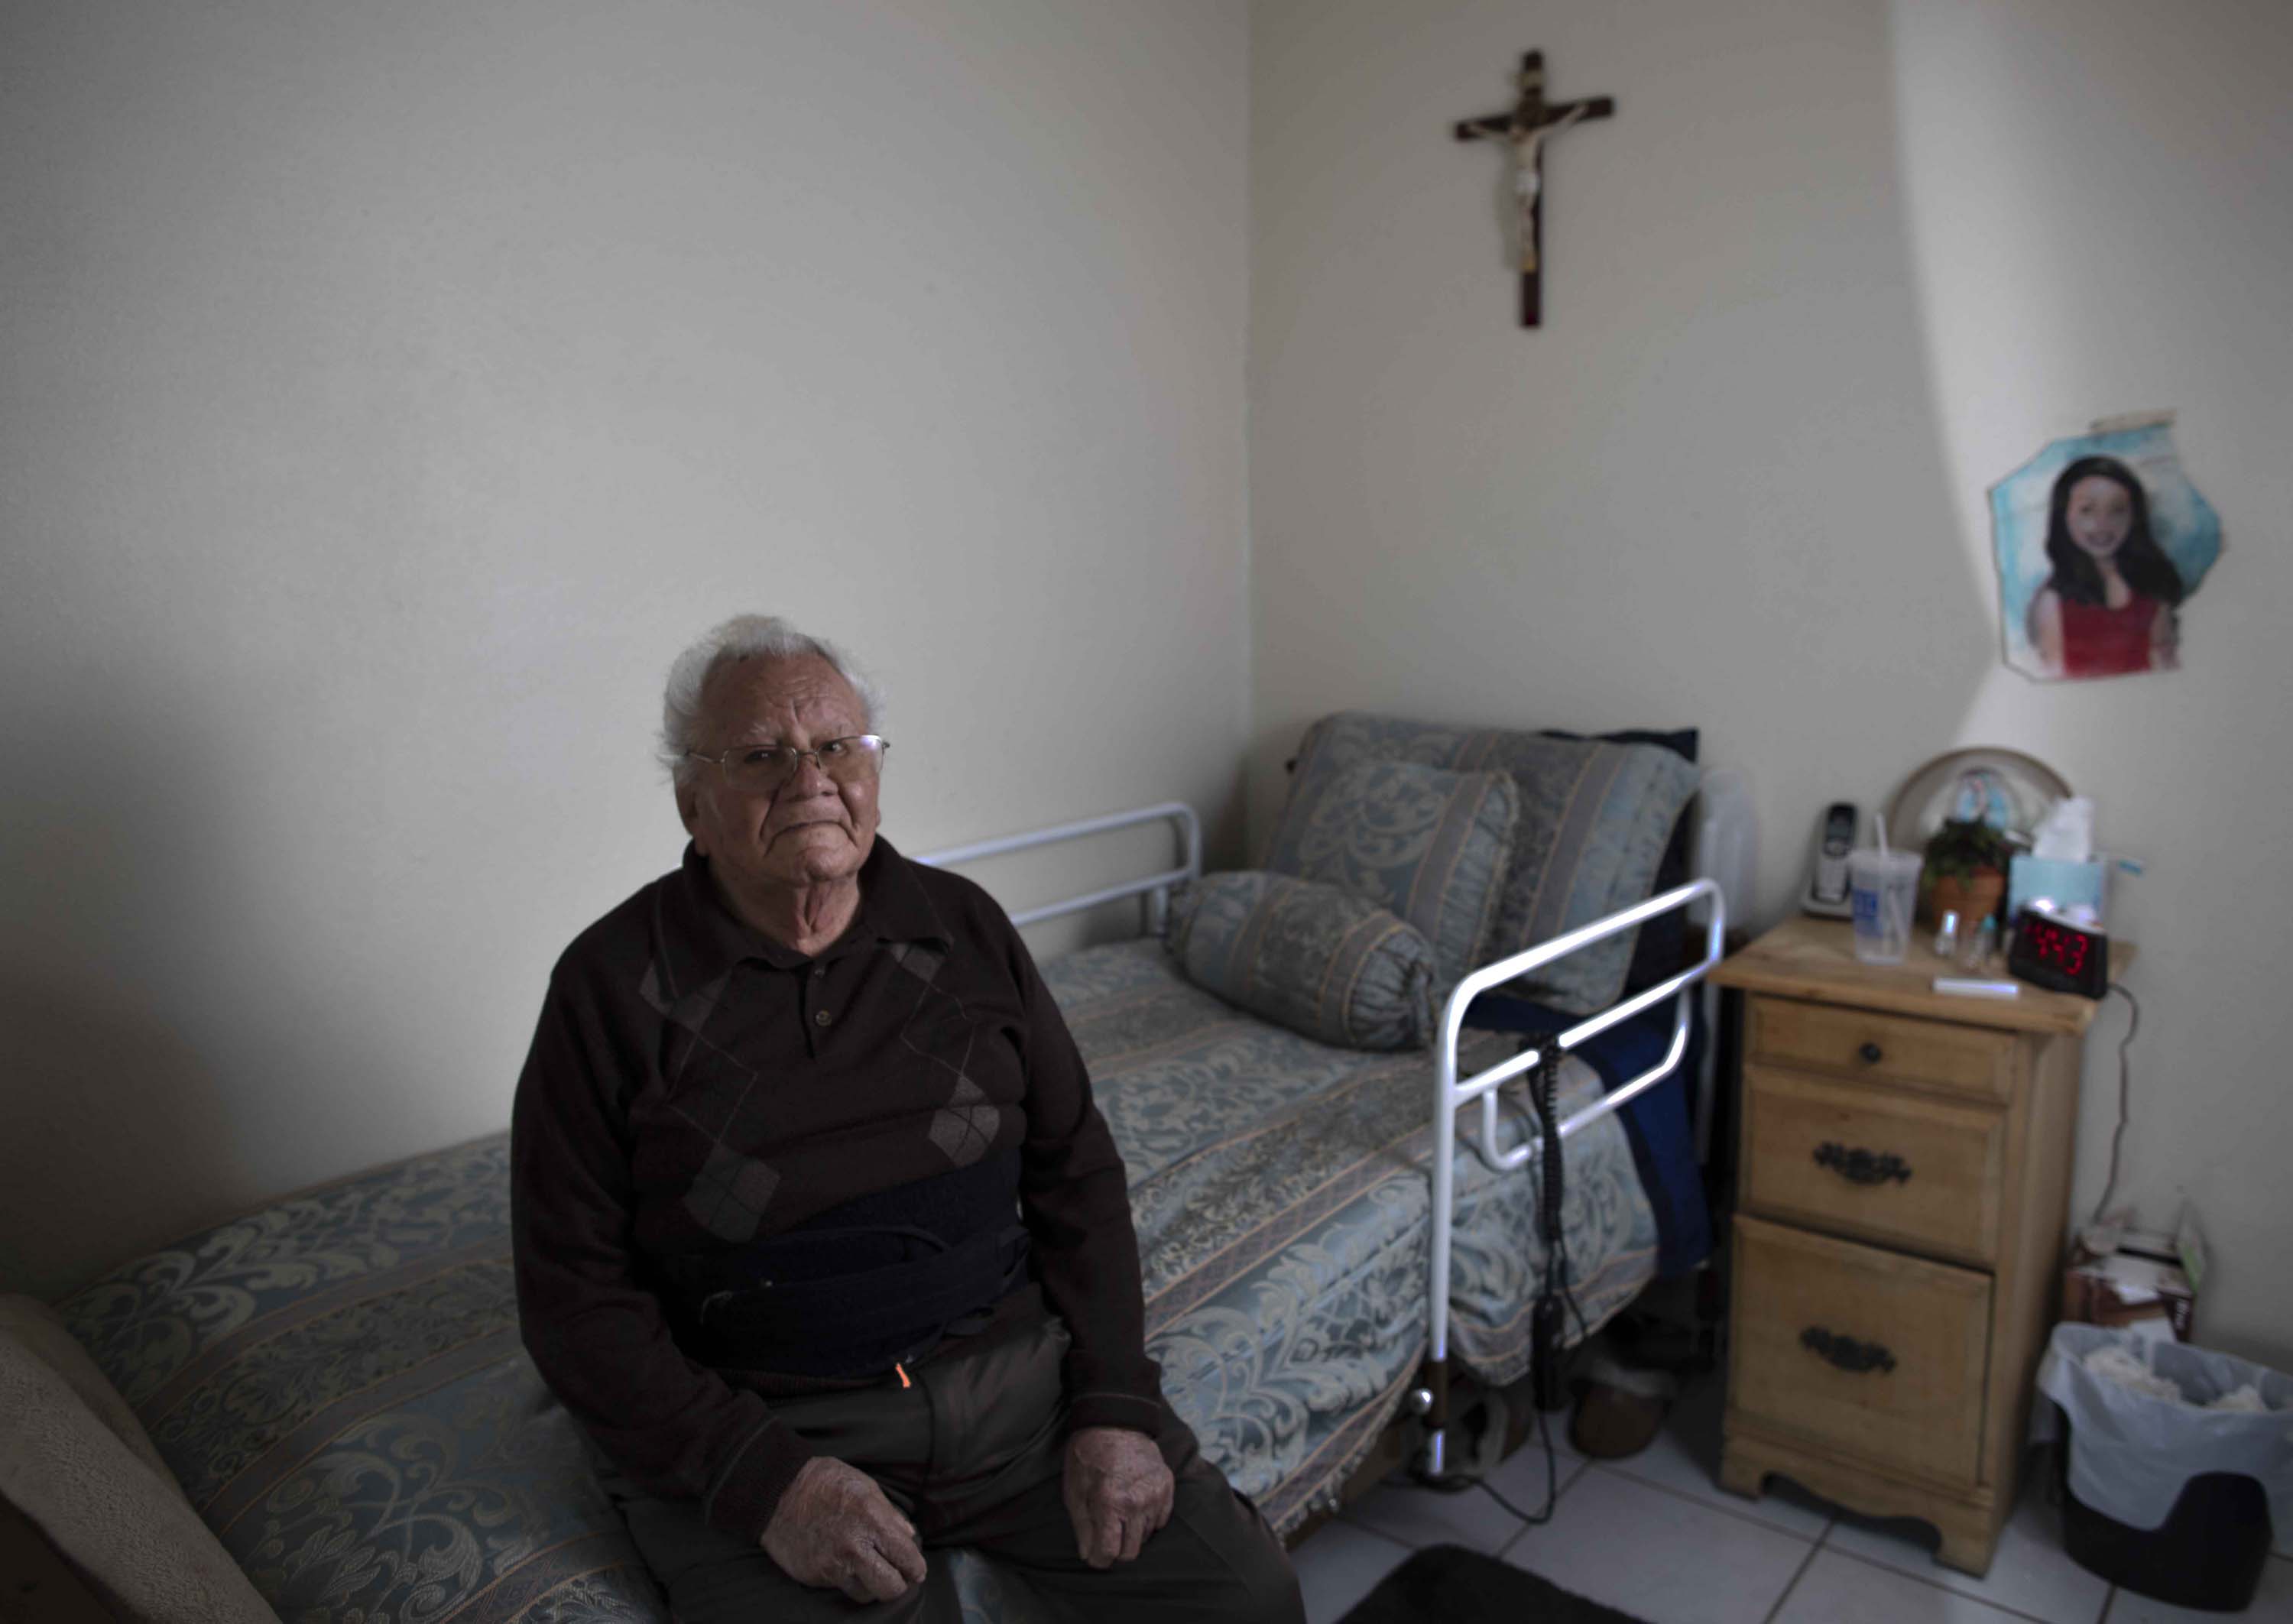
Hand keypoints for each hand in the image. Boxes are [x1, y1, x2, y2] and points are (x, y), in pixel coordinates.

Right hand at [761, 1456, 927, 1602]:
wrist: (777, 1491)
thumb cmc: (824, 1482)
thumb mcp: (865, 1486)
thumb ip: (890, 1514)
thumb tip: (909, 1536)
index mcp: (872, 1520)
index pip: (907, 1558)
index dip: (916, 1568)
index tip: (915, 1569)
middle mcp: (854, 1547)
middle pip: (890, 1588)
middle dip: (899, 1585)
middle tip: (898, 1575)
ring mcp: (832, 1565)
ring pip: (866, 1595)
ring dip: (873, 1585)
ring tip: (870, 1570)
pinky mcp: (814, 1576)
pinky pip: (840, 1587)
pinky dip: (848, 1580)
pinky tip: (845, 1563)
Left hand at [1062, 1426, 1173, 1568]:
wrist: (1114, 1422)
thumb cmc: (1088, 1455)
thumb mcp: (1075, 1491)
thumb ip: (1082, 1527)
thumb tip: (1087, 1555)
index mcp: (1111, 1502)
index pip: (1109, 1552)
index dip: (1099, 1559)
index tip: (1094, 1556)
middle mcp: (1137, 1502)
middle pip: (1131, 1551)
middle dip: (1116, 1550)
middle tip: (1106, 1537)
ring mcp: (1156, 1494)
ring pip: (1145, 1536)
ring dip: (1131, 1533)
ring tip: (1119, 1515)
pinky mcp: (1167, 1486)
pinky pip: (1160, 1520)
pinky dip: (1148, 1520)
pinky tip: (1134, 1507)